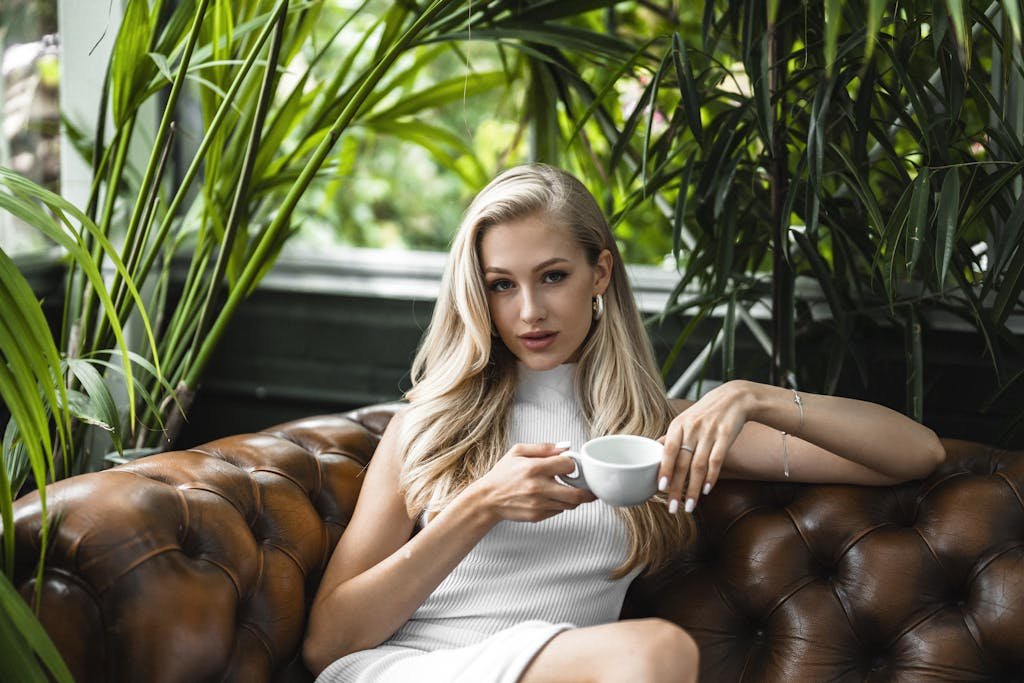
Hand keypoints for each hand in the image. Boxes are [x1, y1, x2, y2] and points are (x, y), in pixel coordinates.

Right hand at [471, 443, 596, 522]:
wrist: (488, 499)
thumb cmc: (503, 474)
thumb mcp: (518, 452)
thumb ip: (544, 448)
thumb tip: (566, 447)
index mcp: (534, 468)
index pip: (569, 466)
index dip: (572, 464)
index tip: (569, 465)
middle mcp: (538, 487)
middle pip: (577, 494)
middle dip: (587, 491)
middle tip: (590, 487)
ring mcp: (539, 504)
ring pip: (570, 504)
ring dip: (574, 497)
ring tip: (569, 490)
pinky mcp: (538, 516)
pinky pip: (558, 511)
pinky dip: (560, 504)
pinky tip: (551, 497)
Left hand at [659, 380, 753, 512]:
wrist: (734, 398)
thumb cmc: (705, 413)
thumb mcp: (685, 420)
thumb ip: (671, 438)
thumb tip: (653, 451)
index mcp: (678, 425)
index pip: (668, 450)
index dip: (664, 469)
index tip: (660, 488)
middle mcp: (692, 429)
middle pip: (682, 463)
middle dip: (676, 487)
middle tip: (672, 507)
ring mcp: (709, 432)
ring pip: (699, 466)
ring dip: (694, 489)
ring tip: (690, 506)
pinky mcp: (726, 436)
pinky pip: (717, 460)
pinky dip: (712, 477)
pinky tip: (707, 490)